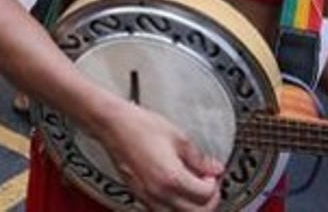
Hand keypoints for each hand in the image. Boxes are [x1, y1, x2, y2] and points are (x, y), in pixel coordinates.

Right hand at [97, 102, 223, 209]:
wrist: (113, 125)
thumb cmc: (140, 126)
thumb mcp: (178, 137)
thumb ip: (199, 158)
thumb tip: (214, 168)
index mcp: (172, 178)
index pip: (206, 196)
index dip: (214, 184)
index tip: (212, 174)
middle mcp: (159, 193)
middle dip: (207, 200)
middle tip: (208, 184)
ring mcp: (147, 197)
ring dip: (191, 206)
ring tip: (193, 188)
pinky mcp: (139, 196)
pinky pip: (163, 211)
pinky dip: (175, 206)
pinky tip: (176, 190)